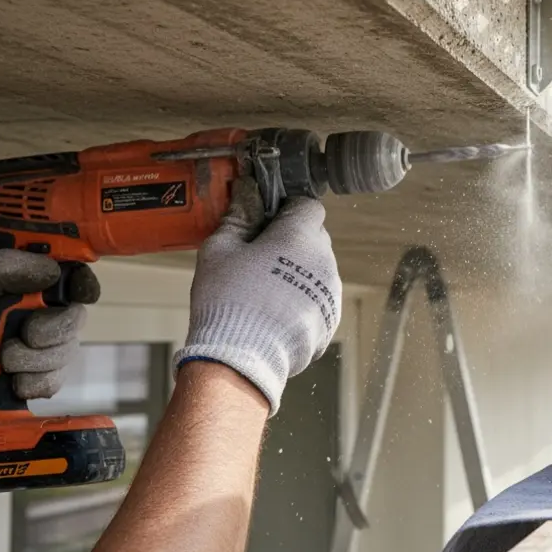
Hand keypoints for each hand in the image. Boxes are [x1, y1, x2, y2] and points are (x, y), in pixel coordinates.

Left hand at [0, 251, 100, 429]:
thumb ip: (2, 267)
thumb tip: (52, 270)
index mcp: (20, 286)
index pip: (69, 276)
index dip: (81, 282)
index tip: (79, 291)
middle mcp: (35, 315)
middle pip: (75, 315)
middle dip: (50, 328)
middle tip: (25, 334)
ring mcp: (40, 350)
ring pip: (67, 350)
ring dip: (33, 359)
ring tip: (2, 361)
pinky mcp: (38, 380)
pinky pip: (56, 380)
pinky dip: (31, 382)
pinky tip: (10, 381)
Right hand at [174, 178, 341, 415]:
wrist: (242, 358)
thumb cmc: (227, 299)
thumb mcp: (220, 250)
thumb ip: (238, 217)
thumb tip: (247, 193)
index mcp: (300, 236)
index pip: (309, 206)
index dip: (287, 210)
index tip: (267, 222)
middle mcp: (325, 261)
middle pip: (314, 238)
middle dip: (291, 241)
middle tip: (258, 257)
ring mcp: (331, 293)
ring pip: (318, 270)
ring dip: (297, 273)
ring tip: (263, 291)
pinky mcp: (330, 321)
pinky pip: (318, 300)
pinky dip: (301, 302)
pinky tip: (273, 314)